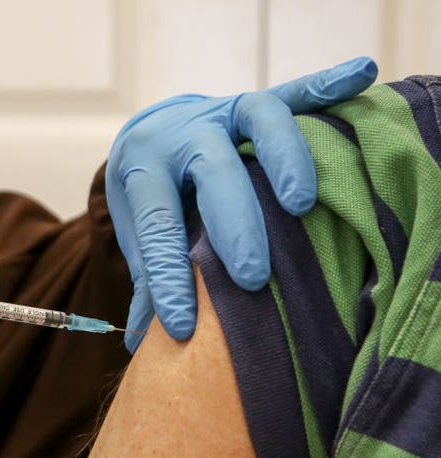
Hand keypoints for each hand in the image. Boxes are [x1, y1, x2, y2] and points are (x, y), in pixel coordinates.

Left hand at [107, 57, 377, 352]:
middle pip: (212, 171)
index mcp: (145, 169)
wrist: (150, 131)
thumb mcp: (139, 231)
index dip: (168, 278)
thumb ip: (148, 276)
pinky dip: (326, 85)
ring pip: (257, 118)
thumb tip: (147, 339)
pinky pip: (294, 89)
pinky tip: (360, 76)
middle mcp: (184, 135)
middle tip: (251, 276)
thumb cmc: (150, 196)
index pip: (156, 225)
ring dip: (284, 156)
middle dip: (233, 224)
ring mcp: (223, 112)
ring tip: (301, 203)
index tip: (183, 326)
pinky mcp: (254, 103)